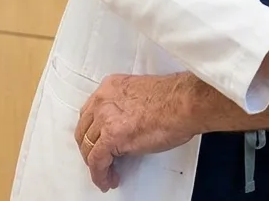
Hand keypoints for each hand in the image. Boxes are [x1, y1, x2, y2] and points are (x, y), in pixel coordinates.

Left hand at [74, 73, 195, 191]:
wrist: (184, 104)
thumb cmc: (175, 99)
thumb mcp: (141, 95)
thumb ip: (127, 107)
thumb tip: (127, 125)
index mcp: (111, 87)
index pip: (90, 113)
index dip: (92, 131)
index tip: (97, 141)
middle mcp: (104, 100)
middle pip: (84, 130)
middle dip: (89, 148)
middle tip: (99, 159)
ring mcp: (105, 118)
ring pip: (88, 147)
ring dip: (96, 164)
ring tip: (106, 174)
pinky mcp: (111, 137)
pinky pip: (97, 161)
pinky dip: (99, 175)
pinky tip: (106, 181)